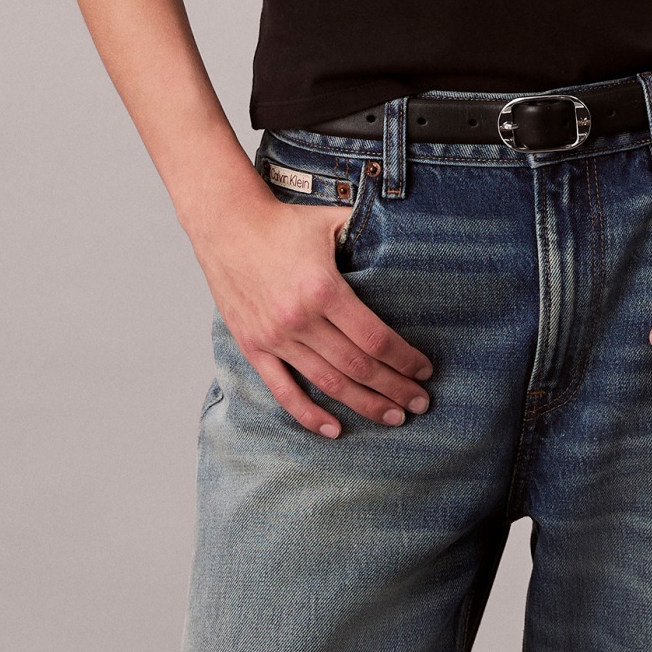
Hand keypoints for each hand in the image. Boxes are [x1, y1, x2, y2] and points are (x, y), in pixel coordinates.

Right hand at [193, 179, 432, 438]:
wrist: (227, 224)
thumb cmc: (283, 222)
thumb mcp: (332, 222)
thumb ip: (368, 234)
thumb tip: (407, 240)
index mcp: (323, 289)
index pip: (374, 337)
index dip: (404, 358)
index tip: (424, 370)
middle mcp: (299, 319)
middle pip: (358, 366)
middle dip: (394, 388)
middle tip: (420, 403)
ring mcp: (275, 337)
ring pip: (328, 383)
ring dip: (364, 405)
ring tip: (393, 417)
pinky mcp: (253, 347)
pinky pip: (283, 390)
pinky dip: (309, 415)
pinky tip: (335, 430)